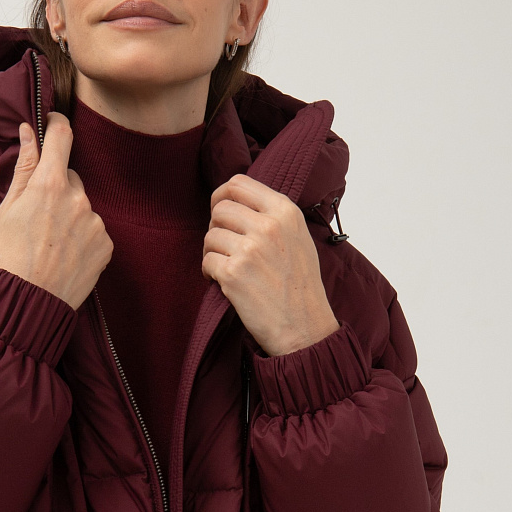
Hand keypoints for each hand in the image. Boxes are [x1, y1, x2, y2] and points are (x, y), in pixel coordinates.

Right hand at [0, 114, 112, 309]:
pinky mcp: (106, 245)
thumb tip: (29, 132)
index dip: (56, 125)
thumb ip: (24, 167)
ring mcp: (95, 223)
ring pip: (83, 206)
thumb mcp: (7, 209)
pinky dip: (82, 237)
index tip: (53, 125)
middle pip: (71, 177)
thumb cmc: (7, 257)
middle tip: (37, 216)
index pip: (61, 136)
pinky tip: (64, 255)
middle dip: (56, 188)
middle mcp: (79, 199)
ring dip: (70, 215)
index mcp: (49, 184)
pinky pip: (94, 230)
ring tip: (49, 243)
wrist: (25, 304)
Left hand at [203, 175, 339, 355]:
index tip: (221, 211)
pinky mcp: (233, 273)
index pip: (238, 183)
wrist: (305, 328)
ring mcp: (250, 249)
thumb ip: (272, 216)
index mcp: (285, 211)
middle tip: (226, 247)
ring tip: (227, 268)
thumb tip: (239, 202)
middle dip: (217, 227)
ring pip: (210, 235)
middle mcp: (268, 226)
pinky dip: (209, 273)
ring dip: (212, 252)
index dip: (222, 196)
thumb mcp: (298, 238)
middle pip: (220, 208)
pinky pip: (206, 261)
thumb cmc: (301, 286)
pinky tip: (224, 283)